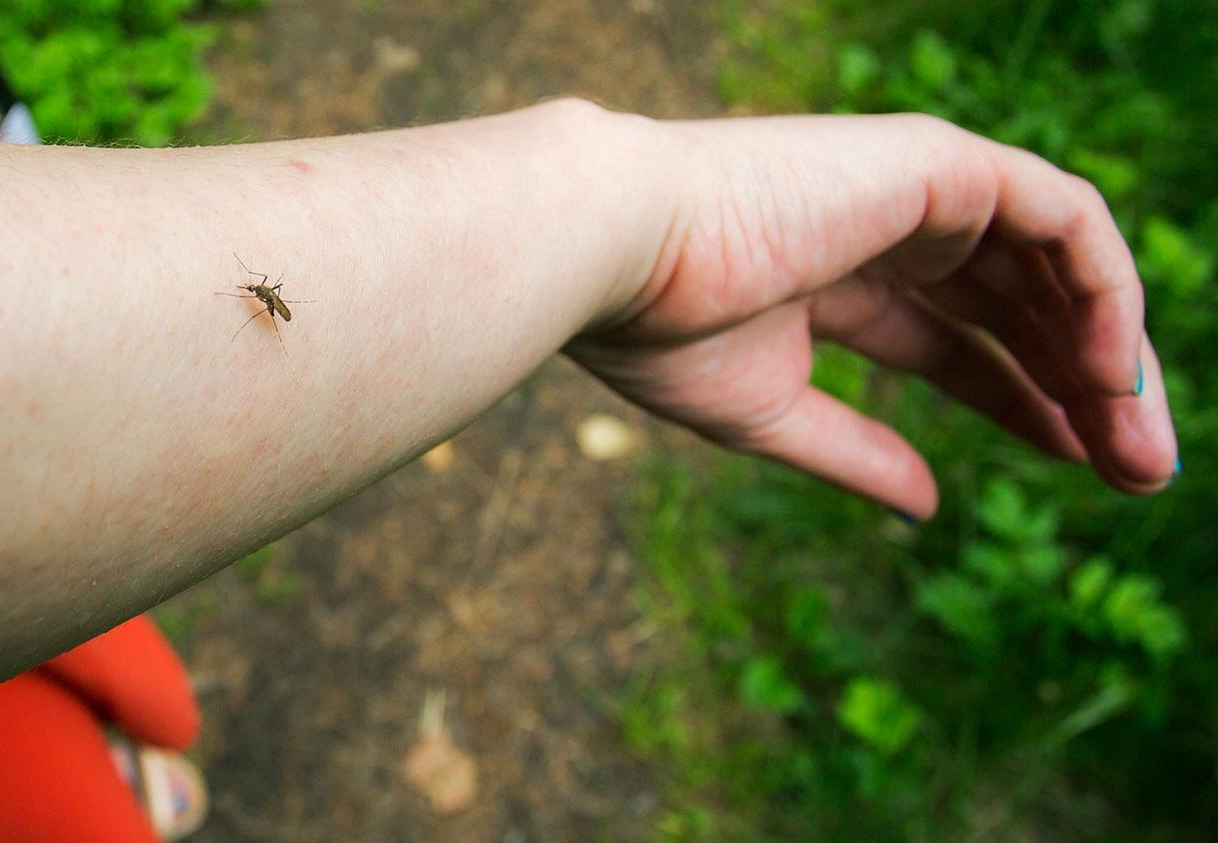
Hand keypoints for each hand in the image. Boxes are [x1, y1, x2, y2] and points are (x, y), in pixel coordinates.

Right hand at [569, 113, 1177, 518]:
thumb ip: (859, 452)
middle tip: (1137, 473)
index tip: (1080, 460)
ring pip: (1056, 264)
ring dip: (1109, 351)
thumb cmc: (661, 331)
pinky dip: (1106, 288)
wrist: (616, 251)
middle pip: (1020, 308)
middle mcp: (892, 229)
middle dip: (1083, 387)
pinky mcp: (941, 164)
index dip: (1023, 400)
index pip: (962, 342)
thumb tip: (929, 506)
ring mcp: (919, 190)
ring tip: (1135, 441)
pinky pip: (1065, 218)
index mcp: (842, 280)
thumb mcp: (772, 414)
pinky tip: (1111, 373)